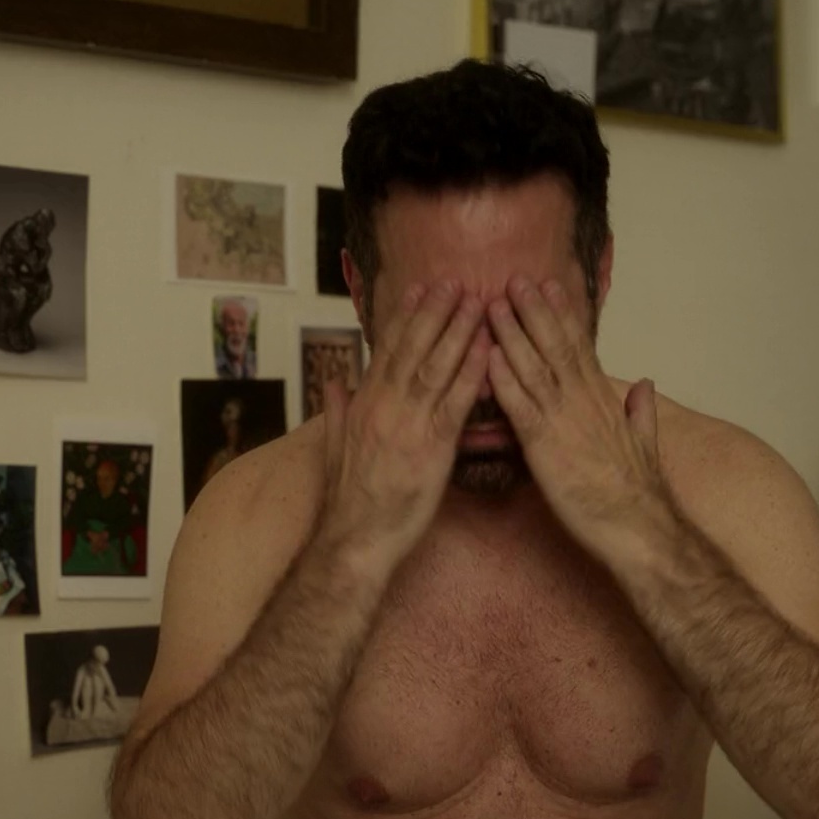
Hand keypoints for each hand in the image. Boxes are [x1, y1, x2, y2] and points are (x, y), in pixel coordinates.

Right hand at [318, 281, 491, 570]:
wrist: (355, 537)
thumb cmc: (347, 498)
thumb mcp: (331, 447)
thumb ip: (336, 410)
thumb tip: (335, 380)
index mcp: (363, 404)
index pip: (386, 351)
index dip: (405, 318)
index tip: (418, 290)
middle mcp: (385, 406)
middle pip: (413, 348)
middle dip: (435, 312)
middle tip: (454, 281)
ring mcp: (409, 424)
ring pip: (436, 366)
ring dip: (458, 330)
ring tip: (475, 301)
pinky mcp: (432, 447)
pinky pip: (456, 402)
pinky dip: (471, 372)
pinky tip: (487, 349)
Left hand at [486, 276, 675, 562]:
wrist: (637, 525)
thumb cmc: (638, 492)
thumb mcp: (646, 442)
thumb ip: (641, 411)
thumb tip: (645, 385)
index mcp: (602, 400)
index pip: (580, 347)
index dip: (563, 315)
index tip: (549, 286)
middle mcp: (582, 402)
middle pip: (555, 346)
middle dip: (534, 311)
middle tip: (515, 278)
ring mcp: (563, 421)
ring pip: (535, 367)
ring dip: (513, 334)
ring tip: (494, 303)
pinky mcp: (545, 447)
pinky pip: (521, 406)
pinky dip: (503, 380)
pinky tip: (487, 357)